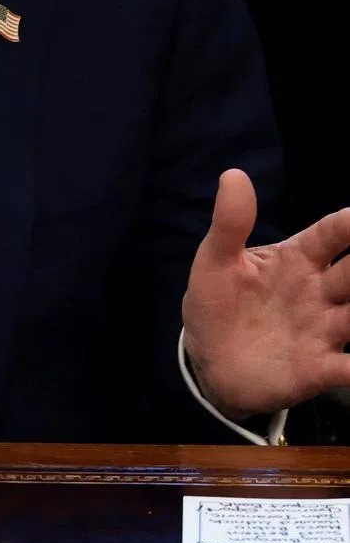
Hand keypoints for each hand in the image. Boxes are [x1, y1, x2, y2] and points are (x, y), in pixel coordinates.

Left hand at [183, 169, 349, 418]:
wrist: (208, 360)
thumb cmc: (216, 303)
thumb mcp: (214, 261)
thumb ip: (229, 222)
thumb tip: (233, 174)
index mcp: (297, 260)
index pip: (332, 235)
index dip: (349, 223)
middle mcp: (320, 292)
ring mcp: (324, 330)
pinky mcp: (319, 368)